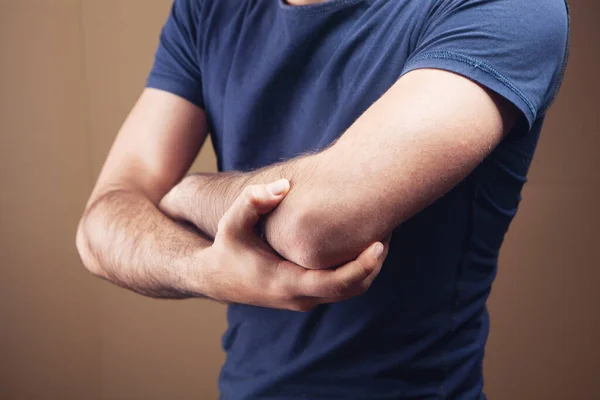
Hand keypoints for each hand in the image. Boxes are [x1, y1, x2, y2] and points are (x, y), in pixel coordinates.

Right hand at [200, 179, 388, 310]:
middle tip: (388, 231)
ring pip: (350, 290)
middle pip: (352, 289)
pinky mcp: (308, 295)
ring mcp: (305, 299)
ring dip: (368, 269)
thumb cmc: (227, 248)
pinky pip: (341, 288)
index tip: (380, 243)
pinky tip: (361, 244)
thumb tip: (282, 185)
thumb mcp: (232, 224)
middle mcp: (300, 298)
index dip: (362, 266)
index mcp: (286, 284)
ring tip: (381, 236)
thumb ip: (252, 202)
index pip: (336, 283)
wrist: (216, 278)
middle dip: (373, 264)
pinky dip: (357, 271)